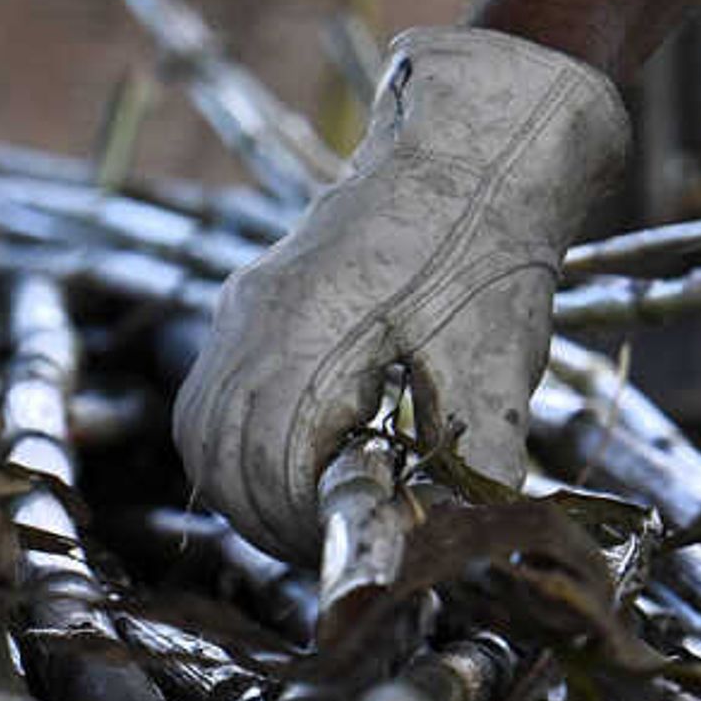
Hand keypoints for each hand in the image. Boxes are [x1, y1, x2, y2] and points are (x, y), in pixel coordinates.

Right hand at [174, 27, 628, 556]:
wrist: (475, 149)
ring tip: (311, 510)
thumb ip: (477, 470)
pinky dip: (240, 442)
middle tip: (331, 542)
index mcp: (306, 341)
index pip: (262, 473)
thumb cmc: (488, 257)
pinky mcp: (251, 302)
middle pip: (218, 458)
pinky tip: (298, 457)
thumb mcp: (497, 371)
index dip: (301, 528)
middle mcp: (254, 324)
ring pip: (203, 429)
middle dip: (268, 518)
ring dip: (247, 485)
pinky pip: (214, 391)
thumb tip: (467, 551)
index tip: (350, 548)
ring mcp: (244, 309)